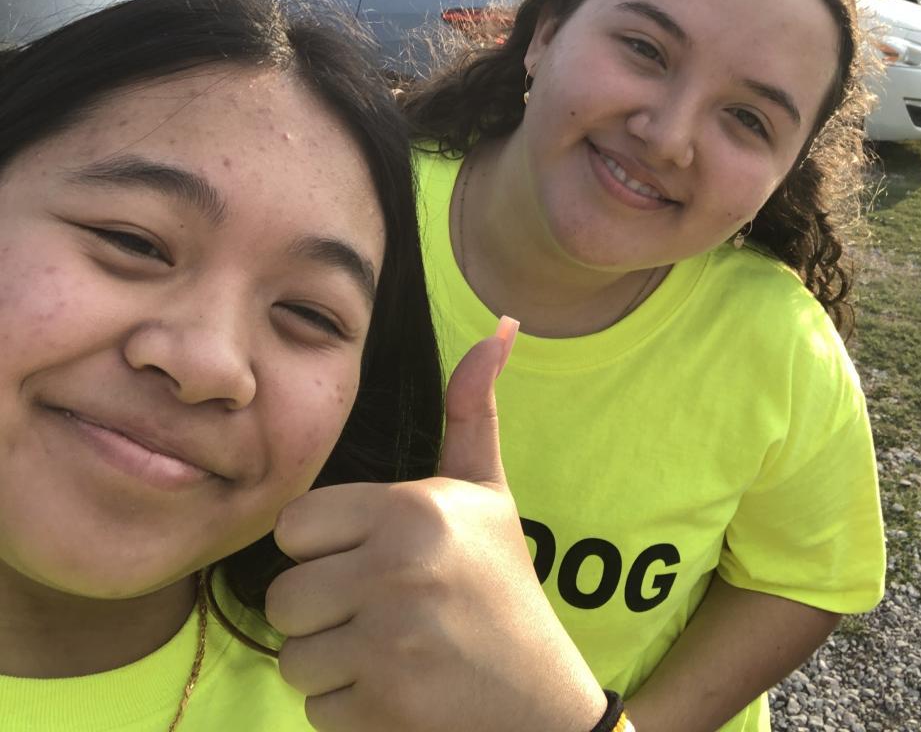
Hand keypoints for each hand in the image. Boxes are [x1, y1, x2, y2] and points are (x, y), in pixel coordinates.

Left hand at [266, 324, 606, 731]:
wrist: (540, 701)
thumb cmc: (500, 583)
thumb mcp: (488, 491)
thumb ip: (471, 410)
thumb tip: (500, 324)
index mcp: (411, 509)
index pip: (294, 527)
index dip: (321, 548)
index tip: (362, 558)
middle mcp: (397, 570)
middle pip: (283, 597)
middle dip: (319, 612)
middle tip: (371, 611)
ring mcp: (391, 643)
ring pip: (293, 657)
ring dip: (328, 662)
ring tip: (383, 649)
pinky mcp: (385, 706)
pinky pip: (314, 708)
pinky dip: (346, 707)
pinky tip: (393, 689)